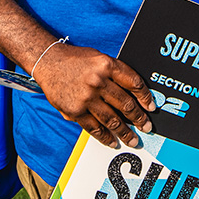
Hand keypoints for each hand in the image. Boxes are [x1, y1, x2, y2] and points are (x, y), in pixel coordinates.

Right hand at [31, 42, 155, 148]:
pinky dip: (105, 137)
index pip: (134, 83)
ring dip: (126, 132)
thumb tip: (133, 94)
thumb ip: (115, 74)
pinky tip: (112, 141)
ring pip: (112, 120)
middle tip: (147, 127)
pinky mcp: (75, 111)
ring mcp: (86, 98)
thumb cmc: (75, 59)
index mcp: (107, 65)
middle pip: (125, 104)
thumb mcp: (99, 58)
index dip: (145, 97)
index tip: (151, 107)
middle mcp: (98, 81)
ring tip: (133, 140)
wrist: (48, 61)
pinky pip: (94, 128)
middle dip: (139, 119)